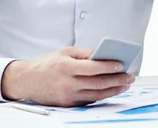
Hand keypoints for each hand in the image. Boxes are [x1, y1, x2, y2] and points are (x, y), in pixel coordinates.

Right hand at [1, 47, 133, 106]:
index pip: (93, 67)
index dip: (109, 66)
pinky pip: (89, 101)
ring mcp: (68, 96)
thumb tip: (103, 55)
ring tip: (125, 84)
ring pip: (97, 95)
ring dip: (114, 90)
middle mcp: (68, 83)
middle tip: (130, 76)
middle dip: (117, 80)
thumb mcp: (64, 52)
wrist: (26, 81)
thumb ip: (84, 53)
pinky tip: (111, 90)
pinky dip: (102, 95)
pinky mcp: (68, 105)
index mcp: (66, 66)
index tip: (122, 64)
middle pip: (98, 83)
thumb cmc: (46, 64)